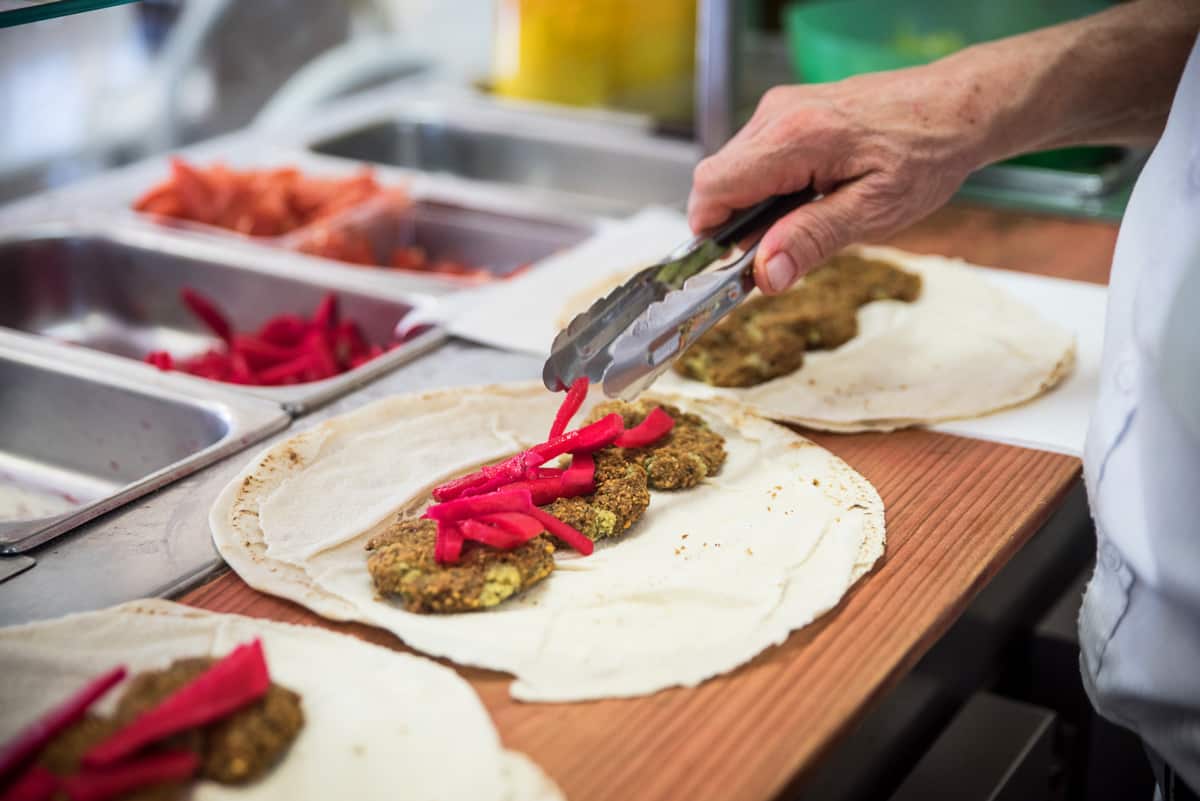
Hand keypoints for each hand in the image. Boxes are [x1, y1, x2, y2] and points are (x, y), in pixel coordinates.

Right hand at [687, 63, 991, 293]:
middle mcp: (779, 115)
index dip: (710, 231)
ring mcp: (781, 108)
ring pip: (732, 168)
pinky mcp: (788, 111)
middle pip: (716, 178)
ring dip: (750, 205)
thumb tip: (766, 273)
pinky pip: (753, 156)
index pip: (713, 186)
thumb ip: (812, 240)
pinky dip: (765, 186)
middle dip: (732, 222)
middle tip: (774, 252)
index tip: (731, 263)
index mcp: (796, 138)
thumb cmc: (925, 156)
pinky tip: (805, 198)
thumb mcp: (873, 212)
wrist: (956, 108)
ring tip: (800, 220)